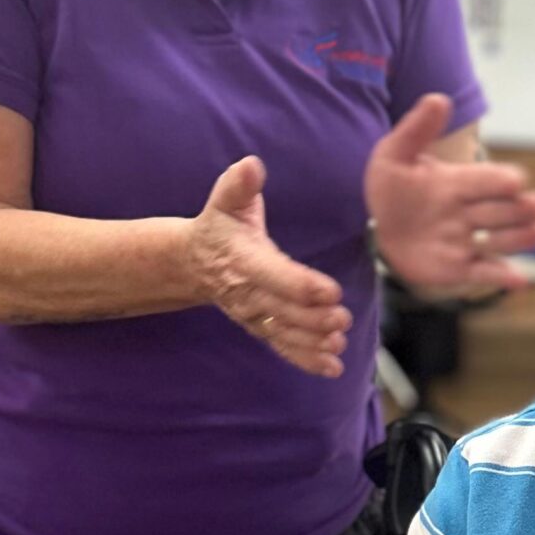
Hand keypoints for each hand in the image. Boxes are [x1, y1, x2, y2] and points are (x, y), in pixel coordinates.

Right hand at [190, 156, 351, 377]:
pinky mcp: (261, 327)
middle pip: (283, 310)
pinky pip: (283, 346)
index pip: (273, 274)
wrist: (192, 262)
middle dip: (313, 318)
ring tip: (338, 346)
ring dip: (312, 343)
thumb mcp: (226, 201)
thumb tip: (252, 165)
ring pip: (284, 332)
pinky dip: (306, 360)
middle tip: (342, 319)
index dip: (300, 284)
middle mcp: (247, 292)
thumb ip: (239, 185)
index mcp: (242, 260)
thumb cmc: (219, 227)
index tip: (330, 291)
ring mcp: (254, 314)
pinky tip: (332, 369)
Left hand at [365, 94, 534, 294]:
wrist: (379, 226)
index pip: (487, 180)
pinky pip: (484, 273)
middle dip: (520, 208)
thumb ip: (417, 129)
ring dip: (522, 238)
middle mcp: (469, 212)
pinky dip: (503, 277)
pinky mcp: (459, 268)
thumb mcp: (395, 154)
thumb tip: (439, 99)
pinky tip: (519, 281)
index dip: (501, 180)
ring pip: (501, 240)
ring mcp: (466, 241)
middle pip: (502, 210)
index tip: (516, 181)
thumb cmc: (392, 187)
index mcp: (459, 182)